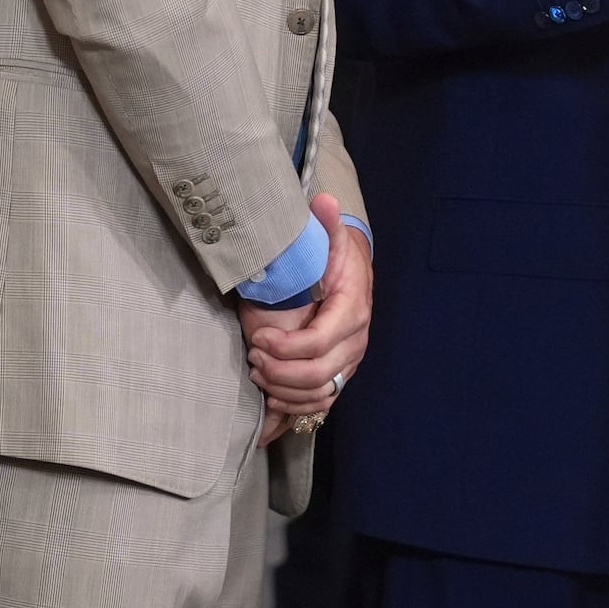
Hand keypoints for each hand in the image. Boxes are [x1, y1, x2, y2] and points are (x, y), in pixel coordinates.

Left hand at [241, 194, 372, 436]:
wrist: (350, 273)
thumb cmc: (332, 258)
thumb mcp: (329, 239)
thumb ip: (325, 223)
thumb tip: (324, 201)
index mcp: (353, 311)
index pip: (319, 343)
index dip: (285, 347)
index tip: (258, 338)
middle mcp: (355, 342)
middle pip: (318, 376)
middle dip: (278, 371)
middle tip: (253, 356)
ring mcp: (348, 362)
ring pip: (318, 395)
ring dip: (282, 389)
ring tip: (257, 369)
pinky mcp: (339, 375)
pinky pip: (320, 404)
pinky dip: (293, 406)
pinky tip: (269, 393)